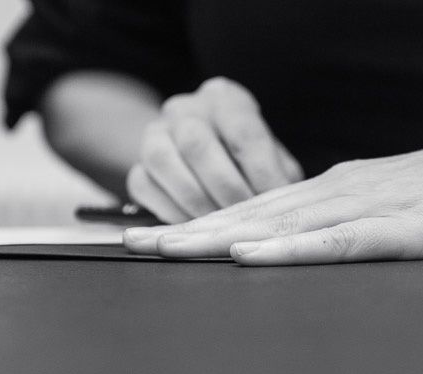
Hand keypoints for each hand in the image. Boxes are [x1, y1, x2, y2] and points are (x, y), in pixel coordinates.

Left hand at [124, 116, 422, 263]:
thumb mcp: (412, 206)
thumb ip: (367, 224)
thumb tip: (330, 246)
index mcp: (350, 187)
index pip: (265, 208)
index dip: (206, 223)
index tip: (159, 237)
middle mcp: (351, 189)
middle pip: (257, 214)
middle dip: (191, 231)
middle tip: (132, 245)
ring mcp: (380, 206)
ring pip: (285, 225)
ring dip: (221, 239)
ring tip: (167, 251)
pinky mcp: (414, 229)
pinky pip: (342, 241)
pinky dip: (291, 251)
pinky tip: (253, 257)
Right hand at [127, 77, 304, 223]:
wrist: (203, 156)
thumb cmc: (248, 160)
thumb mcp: (272, 159)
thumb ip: (279, 176)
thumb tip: (285, 205)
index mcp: (225, 99)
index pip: (243, 131)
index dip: (261, 171)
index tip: (276, 201)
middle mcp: (185, 108)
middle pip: (197, 144)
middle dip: (225, 189)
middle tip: (247, 218)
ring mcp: (154, 132)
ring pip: (162, 160)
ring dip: (194, 200)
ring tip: (221, 226)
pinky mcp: (137, 164)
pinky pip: (142, 185)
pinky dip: (169, 210)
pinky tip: (195, 225)